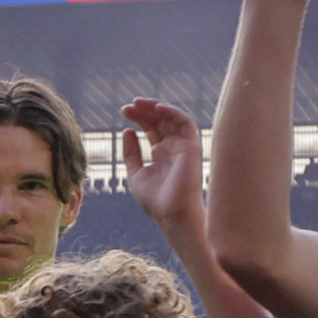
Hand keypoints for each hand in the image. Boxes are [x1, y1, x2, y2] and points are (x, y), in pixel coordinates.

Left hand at [122, 97, 204, 231]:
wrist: (172, 214)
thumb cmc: (155, 200)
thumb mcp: (135, 173)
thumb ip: (131, 152)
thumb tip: (127, 131)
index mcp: (161, 153)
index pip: (151, 128)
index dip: (138, 117)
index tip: (124, 111)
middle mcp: (173, 147)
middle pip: (160, 120)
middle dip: (144, 110)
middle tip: (128, 106)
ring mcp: (183, 146)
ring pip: (171, 118)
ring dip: (156, 107)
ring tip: (139, 103)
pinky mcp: (192, 147)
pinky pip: (186, 123)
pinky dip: (173, 112)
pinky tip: (157, 108)